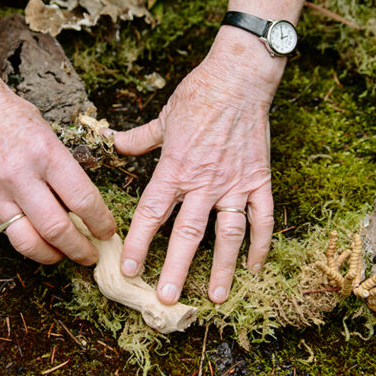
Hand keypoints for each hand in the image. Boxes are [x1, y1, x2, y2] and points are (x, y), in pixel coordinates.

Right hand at [0, 21, 114, 263]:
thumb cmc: (16, 119)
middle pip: (57, 229)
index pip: (82, 199)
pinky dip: (30, 243)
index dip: (100, 222)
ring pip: (30, 242)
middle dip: (81, 248)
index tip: (108, 231)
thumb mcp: (51, 136)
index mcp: (46, 154)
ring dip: (54, 255)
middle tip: (92, 254)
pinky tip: (42, 242)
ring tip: (66, 255)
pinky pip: (10, 234)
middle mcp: (21, 177)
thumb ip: (67, 171)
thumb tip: (88, 208)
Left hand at [113, 0, 315, 305]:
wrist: (240, 78)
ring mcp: (235, 184)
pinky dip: (260, 245)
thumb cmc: (199, 95)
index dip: (138, 243)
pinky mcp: (259, 180)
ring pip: (227, 234)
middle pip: (187, 233)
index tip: (128, 268)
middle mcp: (204, 182)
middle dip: (176, 268)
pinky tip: (255, 269)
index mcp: (175, 168)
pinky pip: (262, 219)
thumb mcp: (163, 117)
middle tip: (167, 297)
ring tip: (215, 296)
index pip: (152, 213)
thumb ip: (139, 138)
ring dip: (222, 267)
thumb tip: (114, 142)